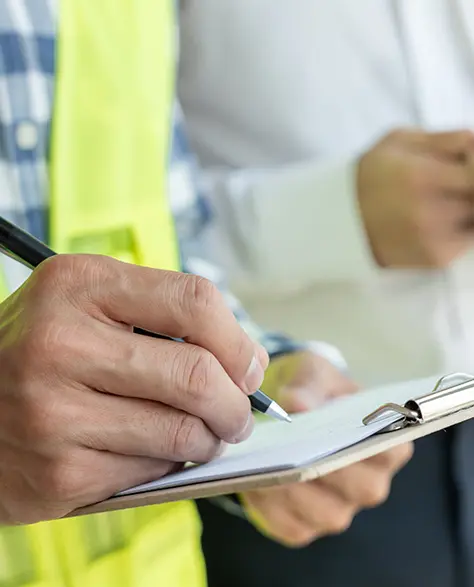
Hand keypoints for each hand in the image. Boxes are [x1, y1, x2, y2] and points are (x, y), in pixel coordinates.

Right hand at [0, 254, 266, 523]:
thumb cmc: (43, 346)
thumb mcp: (92, 302)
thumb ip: (168, 316)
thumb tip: (249, 362)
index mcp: (79, 285)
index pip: (195, 302)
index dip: (238, 340)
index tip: (248, 367)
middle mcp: (59, 344)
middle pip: (197, 374)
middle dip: (236, 404)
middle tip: (238, 414)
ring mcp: (54, 413)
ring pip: (183, 433)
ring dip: (209, 439)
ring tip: (202, 433)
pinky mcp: (57, 473)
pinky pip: (151, 473)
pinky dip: (167, 465)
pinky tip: (150, 450)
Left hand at [242, 351, 412, 546]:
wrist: (286, 408)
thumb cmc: (310, 388)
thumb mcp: (313, 372)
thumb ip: (309, 384)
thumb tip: (297, 404)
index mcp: (386, 443)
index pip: (390, 450)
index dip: (366, 444)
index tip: (335, 431)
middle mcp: (370, 482)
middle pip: (361, 488)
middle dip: (325, 468)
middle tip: (291, 449)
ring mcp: (340, 508)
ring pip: (326, 513)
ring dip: (293, 490)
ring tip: (265, 462)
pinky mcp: (305, 525)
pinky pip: (292, 526)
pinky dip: (270, 506)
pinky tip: (253, 480)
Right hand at [357, 128, 473, 267]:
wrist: (339, 221)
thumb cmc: (372, 174)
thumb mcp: (400, 140)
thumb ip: (449, 139)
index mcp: (420, 177)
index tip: (465, 163)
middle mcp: (429, 213)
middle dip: (468, 186)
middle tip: (452, 183)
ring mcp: (434, 240)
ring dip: (467, 207)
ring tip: (443, 200)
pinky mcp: (437, 259)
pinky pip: (470, 239)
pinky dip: (463, 227)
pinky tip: (440, 220)